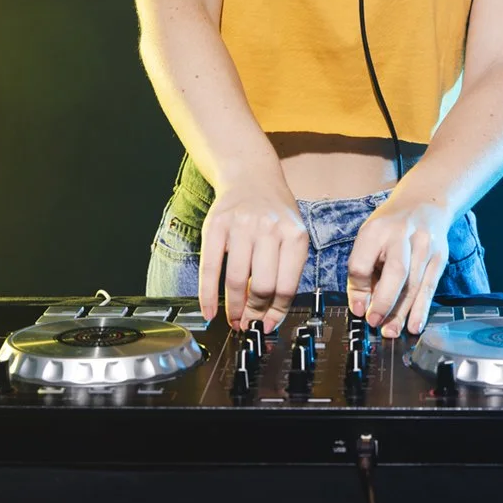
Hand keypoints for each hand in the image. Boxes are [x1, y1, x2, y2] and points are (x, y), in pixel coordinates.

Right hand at [198, 180, 308, 333]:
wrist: (250, 176)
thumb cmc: (274, 212)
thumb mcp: (292, 235)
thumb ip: (286, 271)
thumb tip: (270, 315)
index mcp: (295, 236)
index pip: (287, 287)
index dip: (276, 313)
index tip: (267, 326)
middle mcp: (269, 230)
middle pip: (262, 286)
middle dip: (254, 313)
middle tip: (248, 324)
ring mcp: (241, 226)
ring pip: (236, 280)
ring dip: (233, 308)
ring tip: (233, 319)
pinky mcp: (216, 226)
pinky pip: (210, 268)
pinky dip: (207, 296)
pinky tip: (209, 310)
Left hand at [345, 200, 450, 337]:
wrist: (424, 203)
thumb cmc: (390, 226)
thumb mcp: (369, 238)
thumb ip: (362, 270)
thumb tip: (360, 307)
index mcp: (376, 230)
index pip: (362, 262)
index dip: (357, 289)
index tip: (359, 309)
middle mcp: (402, 236)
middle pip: (395, 272)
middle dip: (384, 301)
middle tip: (374, 323)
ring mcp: (425, 246)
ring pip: (414, 284)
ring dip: (402, 312)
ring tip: (391, 331)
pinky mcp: (440, 257)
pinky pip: (430, 287)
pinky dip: (422, 308)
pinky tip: (415, 325)